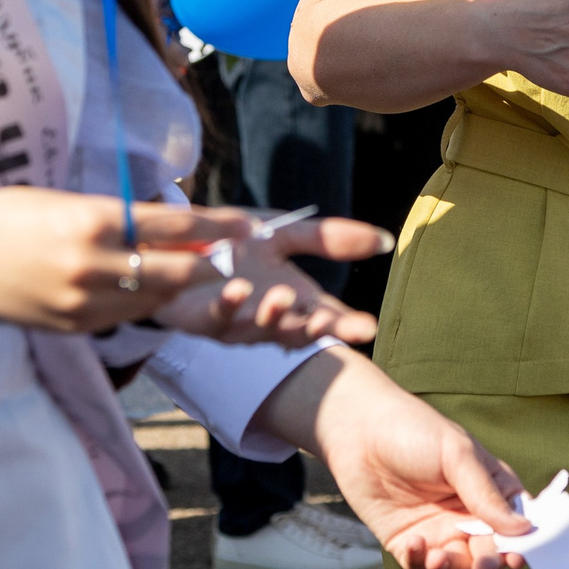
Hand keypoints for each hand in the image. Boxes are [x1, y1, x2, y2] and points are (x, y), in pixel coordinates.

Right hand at [0, 189, 247, 333]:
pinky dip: (144, 302)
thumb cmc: (7, 216)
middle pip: (177, 272)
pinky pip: (126, 316)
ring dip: (179, 287)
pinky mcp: (75, 327)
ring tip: (196, 271)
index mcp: (93, 222)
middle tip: (233, 257)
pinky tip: (149, 288)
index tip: (249, 227)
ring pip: (156, 300)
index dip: (218, 228)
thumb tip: (171, 221)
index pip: (174, 226)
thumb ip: (117, 214)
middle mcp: (94, 266)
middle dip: (211, 266)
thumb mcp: (65, 202)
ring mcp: (84, 303)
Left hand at [155, 215, 393, 346]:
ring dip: (273, 317)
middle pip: (300, 333)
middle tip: (326, 321)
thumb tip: (386, 241)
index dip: (348, 327)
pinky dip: (230, 306)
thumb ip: (331, 239)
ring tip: (282, 296)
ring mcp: (239, 325)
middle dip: (314, 330)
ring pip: (260, 331)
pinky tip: (238, 290)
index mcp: (298, 302)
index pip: (331, 319)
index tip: (367, 328)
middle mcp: (272, 319)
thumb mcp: (288, 234)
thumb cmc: (238, 243)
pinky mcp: (205, 319)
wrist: (182, 241)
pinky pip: (219, 318)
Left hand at [254, 346, 532, 568]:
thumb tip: (523, 530)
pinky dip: (421, 563)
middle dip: (490, 563)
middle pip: (490, 551)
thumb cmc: (414, 430)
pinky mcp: (407, 541)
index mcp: (491, 490)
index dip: (524, 544)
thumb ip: (486, 494)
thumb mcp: (457, 455)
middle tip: (483, 566)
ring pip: (458, 566)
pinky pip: (420, 565)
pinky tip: (415, 546)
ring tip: (438, 559)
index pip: (517, 524)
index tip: (520, 556)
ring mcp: (438, 530)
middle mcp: (468, 515)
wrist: (357, 429)